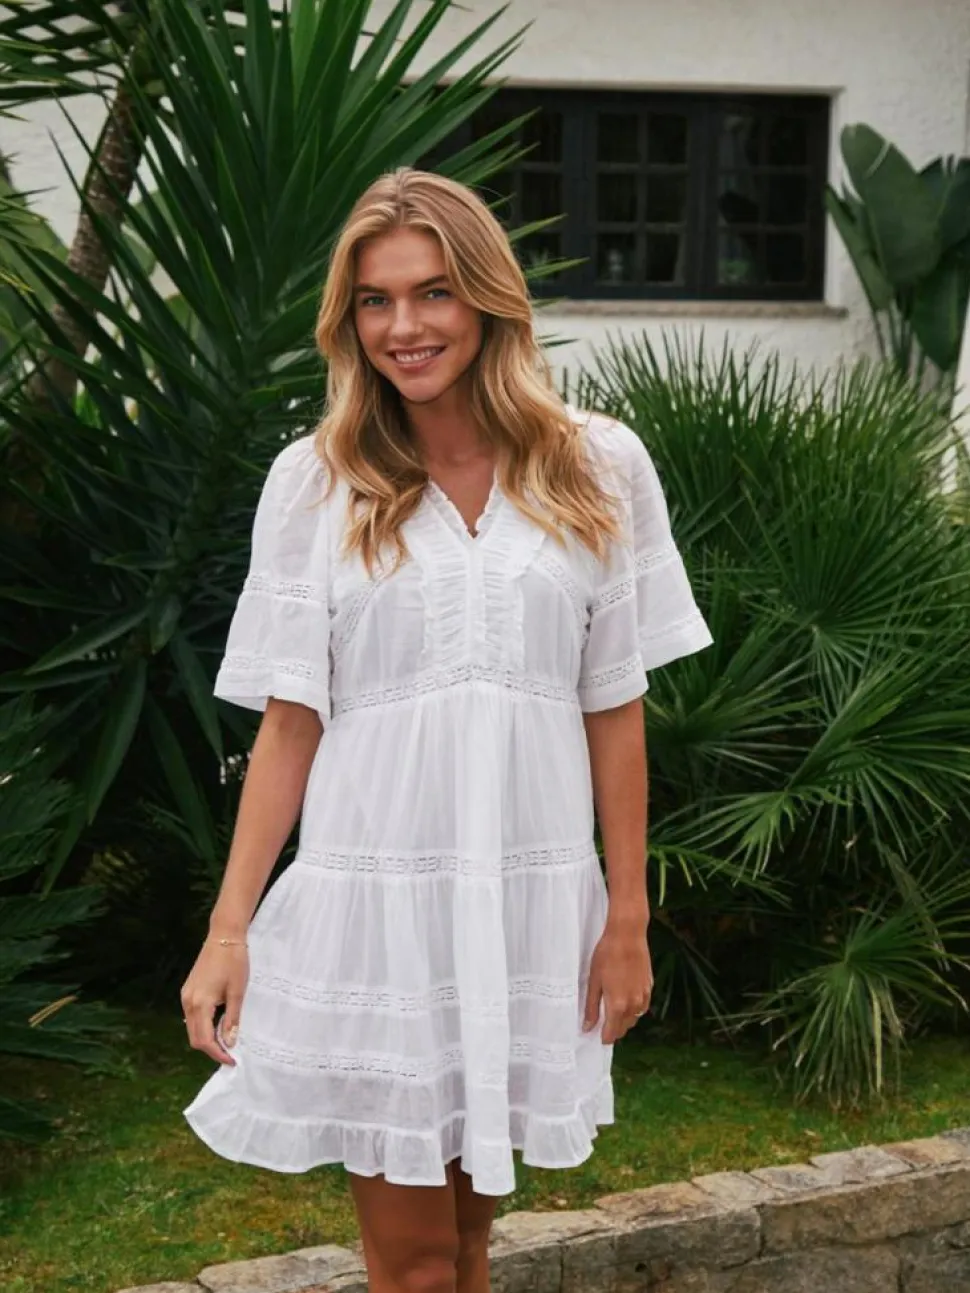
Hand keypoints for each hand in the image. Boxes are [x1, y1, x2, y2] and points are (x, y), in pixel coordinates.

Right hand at [180, 935, 248, 1065]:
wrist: (224, 936)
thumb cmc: (234, 962)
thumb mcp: (237, 992)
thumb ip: (232, 1019)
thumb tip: (230, 1043)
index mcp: (200, 1004)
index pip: (205, 1040)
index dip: (218, 1054)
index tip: (232, 1061)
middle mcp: (188, 1002)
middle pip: (195, 1038)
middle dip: (211, 1049)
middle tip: (230, 1054)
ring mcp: (185, 996)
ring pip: (192, 1028)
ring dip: (206, 1038)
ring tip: (226, 1041)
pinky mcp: (188, 990)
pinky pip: (192, 1016)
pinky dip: (203, 1026)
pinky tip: (218, 1024)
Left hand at [582, 924, 652, 1043]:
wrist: (628, 936)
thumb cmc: (607, 955)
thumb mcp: (594, 981)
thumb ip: (592, 1007)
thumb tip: (588, 1027)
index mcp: (617, 1006)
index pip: (612, 1033)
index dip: (604, 1037)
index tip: (597, 1036)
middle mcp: (633, 1005)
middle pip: (624, 1028)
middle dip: (613, 1029)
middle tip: (602, 1022)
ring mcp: (644, 997)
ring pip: (634, 1018)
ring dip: (624, 1020)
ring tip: (613, 1010)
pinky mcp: (649, 987)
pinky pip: (642, 1006)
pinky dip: (634, 1009)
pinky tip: (626, 999)